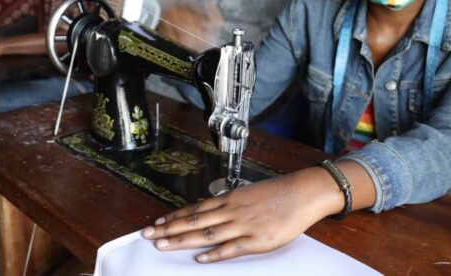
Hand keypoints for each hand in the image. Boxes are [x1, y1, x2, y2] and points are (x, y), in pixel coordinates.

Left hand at [142, 168, 342, 262]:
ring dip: (182, 240)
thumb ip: (229, 203)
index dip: (174, 217)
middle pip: (194, 221)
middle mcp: (231, 210)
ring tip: (162, 244)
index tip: (156, 223)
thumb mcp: (248, 193)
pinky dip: (215, 253)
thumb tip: (210, 208)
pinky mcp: (258, 239)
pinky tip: (199, 258)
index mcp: (229, 199)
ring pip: (206, 233)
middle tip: (147, 235)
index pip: (194, 209)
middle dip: (168, 229)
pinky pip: (232, 248)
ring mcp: (244, 225)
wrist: (303, 192)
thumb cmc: (277, 193)